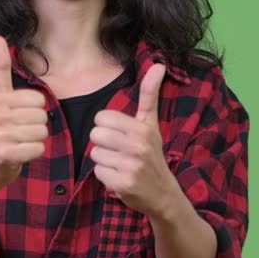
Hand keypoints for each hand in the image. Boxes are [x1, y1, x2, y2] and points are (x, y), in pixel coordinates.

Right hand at [0, 36, 47, 192]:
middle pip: (42, 116)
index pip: (38, 99)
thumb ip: (0, 68)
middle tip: (18, 133)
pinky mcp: (5, 153)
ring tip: (19, 143)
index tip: (18, 117)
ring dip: (35, 141)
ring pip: (42, 133)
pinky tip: (19, 154)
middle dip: (36, 127)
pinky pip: (38, 149)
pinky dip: (33, 154)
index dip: (35, 111)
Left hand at [89, 64, 178, 216]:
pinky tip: (120, 177)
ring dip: (104, 161)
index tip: (121, 135)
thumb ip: (150, 94)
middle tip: (119, 151)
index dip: (107, 127)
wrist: (163, 193)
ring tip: (120, 164)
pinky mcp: (122, 184)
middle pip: (95, 135)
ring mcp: (130, 166)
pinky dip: (106, 176)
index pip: (102, 118)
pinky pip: (98, 172)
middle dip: (103, 144)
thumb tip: (158, 64)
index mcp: (142, 128)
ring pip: (95, 154)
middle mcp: (138, 146)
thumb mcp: (151, 124)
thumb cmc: (152, 154)